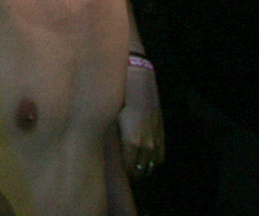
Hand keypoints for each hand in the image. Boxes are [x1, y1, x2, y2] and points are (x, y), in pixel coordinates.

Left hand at [120, 60, 164, 179]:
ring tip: (132, 170)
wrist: (139, 84)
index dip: (121, 175)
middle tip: (121, 174)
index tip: (114, 174)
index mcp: (132, 142)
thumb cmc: (119, 100)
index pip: (128, 169)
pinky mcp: (162, 136)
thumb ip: (109, 139)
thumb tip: (96, 150)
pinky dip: (153, 163)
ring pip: (151, 166)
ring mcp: (156, 141)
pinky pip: (160, 158)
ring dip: (142, 170)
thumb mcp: (110, 119)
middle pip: (139, 170)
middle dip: (130, 175)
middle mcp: (146, 145)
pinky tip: (145, 163)